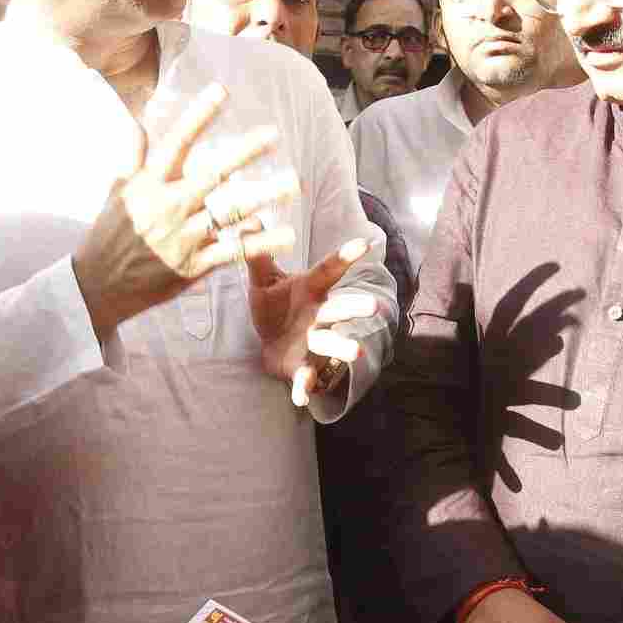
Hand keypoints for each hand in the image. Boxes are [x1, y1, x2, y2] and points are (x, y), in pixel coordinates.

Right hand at [74, 84, 300, 336]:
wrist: (98, 285)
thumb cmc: (109, 234)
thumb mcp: (117, 190)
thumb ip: (133, 155)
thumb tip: (139, 120)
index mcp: (150, 185)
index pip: (178, 142)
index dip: (199, 115)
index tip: (222, 90)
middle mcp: (169, 207)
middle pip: (213, 173)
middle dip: (244, 152)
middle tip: (273, 133)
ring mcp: (183, 237)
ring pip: (231, 212)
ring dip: (264, 197)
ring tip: (294, 183)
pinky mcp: (193, 265)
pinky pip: (233, 252)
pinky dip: (260, 243)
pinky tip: (285, 234)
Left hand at [246, 239, 379, 405]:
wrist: (269, 346)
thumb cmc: (273, 308)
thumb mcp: (262, 281)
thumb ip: (257, 256)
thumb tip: (248, 223)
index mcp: (311, 290)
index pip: (329, 270)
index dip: (346, 257)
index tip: (366, 242)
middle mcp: (320, 316)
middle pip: (340, 310)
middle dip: (355, 308)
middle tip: (374, 305)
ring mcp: (314, 343)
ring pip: (331, 344)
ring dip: (342, 348)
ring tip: (356, 352)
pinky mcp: (303, 367)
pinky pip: (306, 378)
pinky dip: (304, 388)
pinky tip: (301, 398)